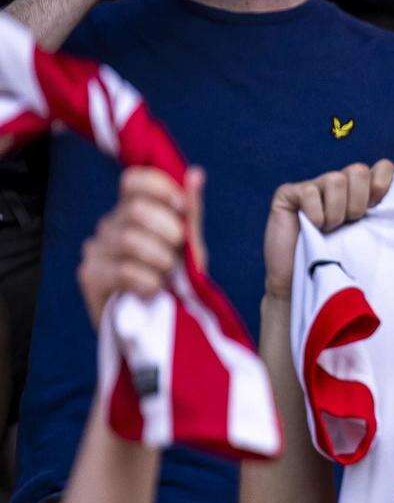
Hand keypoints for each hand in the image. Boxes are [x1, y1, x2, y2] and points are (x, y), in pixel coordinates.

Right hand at [80, 167, 200, 327]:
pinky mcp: (89, 277)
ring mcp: (95, 251)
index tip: (181, 210)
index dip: (161, 189)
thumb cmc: (175, 283)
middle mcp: (109, 226)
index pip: (134, 180)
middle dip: (169, 233)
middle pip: (136, 210)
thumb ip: (190, 214)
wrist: (158, 329)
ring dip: (161, 262)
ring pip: (130, 241)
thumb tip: (195, 174)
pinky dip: (149, 282)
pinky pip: (123, 271)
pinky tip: (153, 292)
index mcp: (132, 211)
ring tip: (166, 277)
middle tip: (177, 257)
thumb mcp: (189, 248)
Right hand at [264, 161, 393, 306]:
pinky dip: (315, 213)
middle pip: (358, 170)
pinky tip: (311, 227)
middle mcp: (338, 185)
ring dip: (337, 211)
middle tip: (349, 224)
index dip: (382, 185)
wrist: (307, 284)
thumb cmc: (343, 262)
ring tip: (329, 229)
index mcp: (362, 191)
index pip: (382, 166)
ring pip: (336, 179)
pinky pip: (310, 191)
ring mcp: (312, 187)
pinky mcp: (288, 194)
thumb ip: (388, 216)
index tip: (376, 209)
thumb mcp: (373, 237)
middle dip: (358, 202)